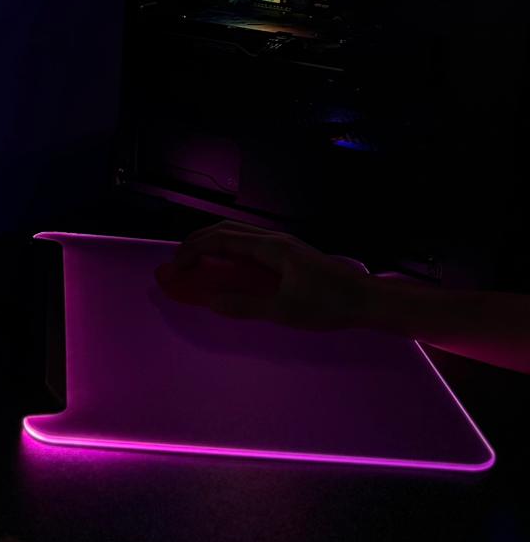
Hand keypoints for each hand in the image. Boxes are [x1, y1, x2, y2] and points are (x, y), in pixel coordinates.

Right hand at [155, 222, 378, 331]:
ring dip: (212, 244)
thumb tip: (211, 302)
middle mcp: (273, 239)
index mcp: (270, 247)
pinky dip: (227, 250)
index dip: (193, 249)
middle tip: (179, 264)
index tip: (175, 266)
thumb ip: (245, 306)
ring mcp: (281, 244)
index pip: (221, 239)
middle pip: (225, 230)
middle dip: (197, 242)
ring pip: (237, 234)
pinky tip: (226, 269)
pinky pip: (248, 244)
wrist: (365, 299)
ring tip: (196, 264)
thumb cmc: (328, 305)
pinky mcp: (288, 253)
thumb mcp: (284, 311)